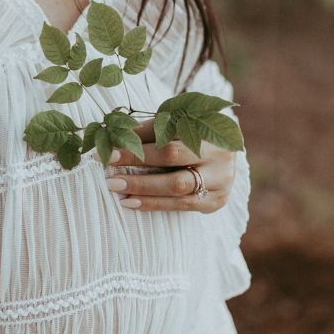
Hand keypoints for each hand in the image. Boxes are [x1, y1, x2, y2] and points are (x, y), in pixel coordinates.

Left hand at [101, 118, 235, 213]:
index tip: (108, 152)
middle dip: (137, 167)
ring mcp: (220, 179)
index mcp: (205, 129)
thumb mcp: (175, 128)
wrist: (225, 158)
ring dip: (142, 190)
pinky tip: (132, 203)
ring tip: (117, 190)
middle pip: (171, 160)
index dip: (136, 145)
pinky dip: (154, 204)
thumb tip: (112, 137)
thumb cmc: (193, 139)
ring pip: (176, 187)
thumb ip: (148, 132)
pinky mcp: (216, 200)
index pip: (164, 136)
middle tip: (110, 176)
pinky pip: (180, 205)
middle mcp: (216, 154)